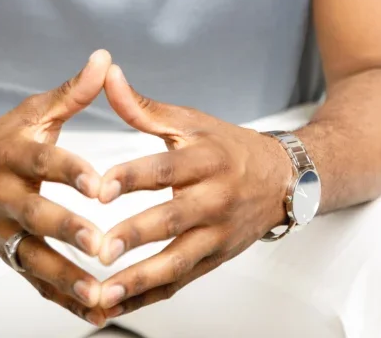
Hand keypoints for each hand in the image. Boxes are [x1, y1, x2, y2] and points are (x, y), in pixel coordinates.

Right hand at [0, 49, 112, 328]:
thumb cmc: (6, 138)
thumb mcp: (34, 111)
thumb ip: (72, 91)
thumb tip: (104, 58)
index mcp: (14, 154)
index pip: (43, 161)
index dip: (71, 172)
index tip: (101, 185)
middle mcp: (5, 195)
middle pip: (36, 216)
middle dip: (69, 232)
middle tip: (103, 245)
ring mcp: (4, 231)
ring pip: (34, 259)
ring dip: (66, 277)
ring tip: (100, 292)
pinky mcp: (9, 257)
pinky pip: (36, 283)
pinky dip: (63, 299)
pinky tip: (95, 310)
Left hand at [92, 64, 293, 320]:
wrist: (281, 179)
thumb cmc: (227, 147)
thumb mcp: (190, 121)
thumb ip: (142, 106)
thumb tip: (107, 75)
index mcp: (205, 159)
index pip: (166, 168)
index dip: (133, 177)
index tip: (100, 187)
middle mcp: (214, 199)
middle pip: (173, 220)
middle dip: (135, 236)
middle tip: (99, 248)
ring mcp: (216, 235)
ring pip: (177, 262)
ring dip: (139, 281)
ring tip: (102, 292)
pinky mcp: (214, 261)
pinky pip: (179, 283)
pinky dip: (147, 298)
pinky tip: (114, 305)